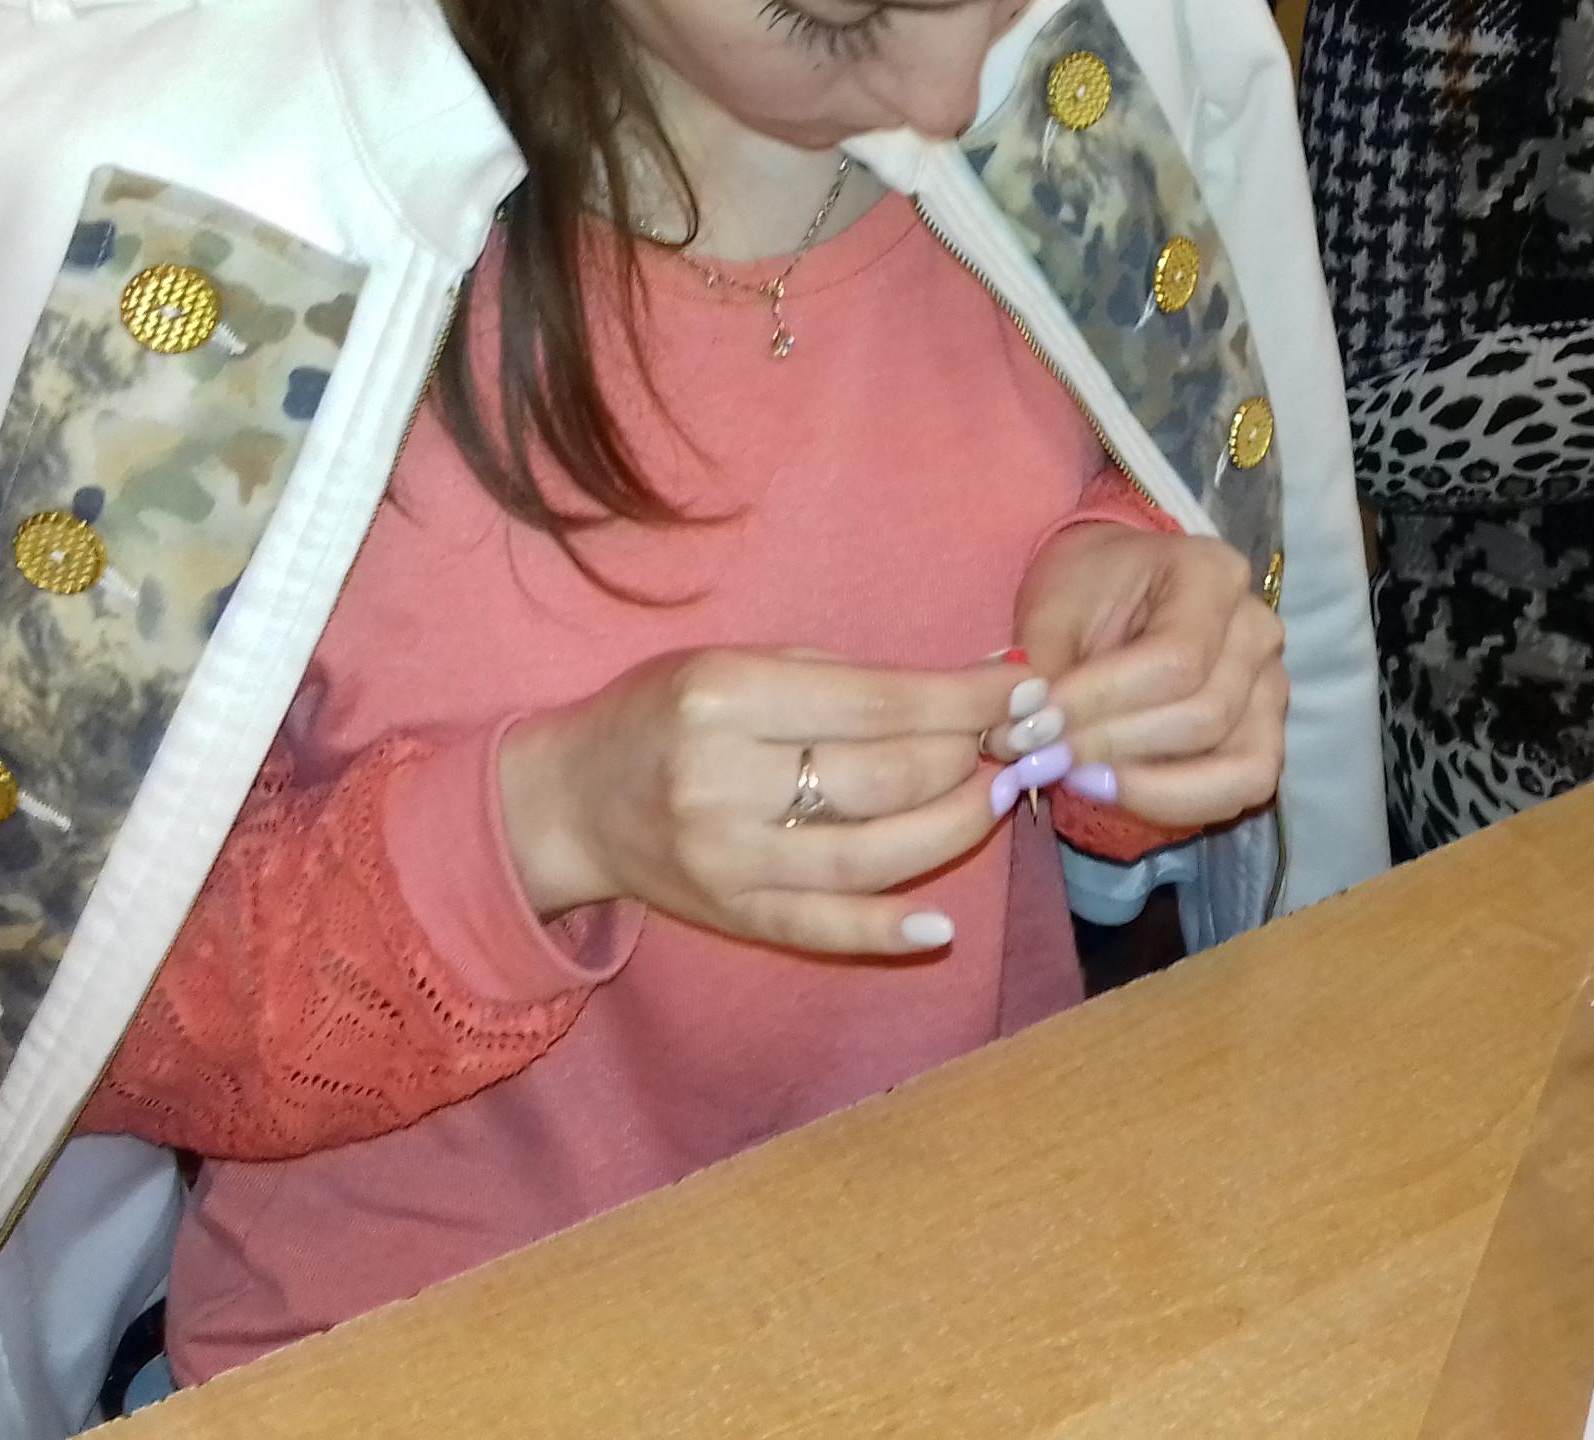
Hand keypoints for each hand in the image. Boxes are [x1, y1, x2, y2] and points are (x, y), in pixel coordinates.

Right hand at [496, 648, 1020, 955]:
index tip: (1024, 691)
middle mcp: (723, 779)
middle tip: (1018, 742)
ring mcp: (727, 858)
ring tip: (998, 797)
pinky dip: (887, 930)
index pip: (878, 704)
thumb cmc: (666, 712)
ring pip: (871, 856)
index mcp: (726, 697)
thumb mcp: (739, 664)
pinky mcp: (730, 914)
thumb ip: (848, 680)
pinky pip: (823, 929)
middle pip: (885, 779)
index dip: (965, 701)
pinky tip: (940, 925)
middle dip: (969, 758)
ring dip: (954, 828)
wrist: (569, 800)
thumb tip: (975, 682)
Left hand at [1009, 523, 1287, 827]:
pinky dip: (1177, 803)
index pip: (1174, 658)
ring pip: (1235, 765)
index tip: (1035, 727)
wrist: (1113, 592)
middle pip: (1205, 716)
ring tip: (1078, 777)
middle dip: (1115, 748)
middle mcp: (1256, 628)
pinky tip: (1115, 790)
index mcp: (1211, 574)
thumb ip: (1036, 673)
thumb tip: (1024, 738)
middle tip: (1043, 759)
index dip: (1102, 704)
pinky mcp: (1265, 734)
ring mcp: (1271, 685)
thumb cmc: (1084, 593)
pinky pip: (1241, 789)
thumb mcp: (1049, 612)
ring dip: (1148, 787)